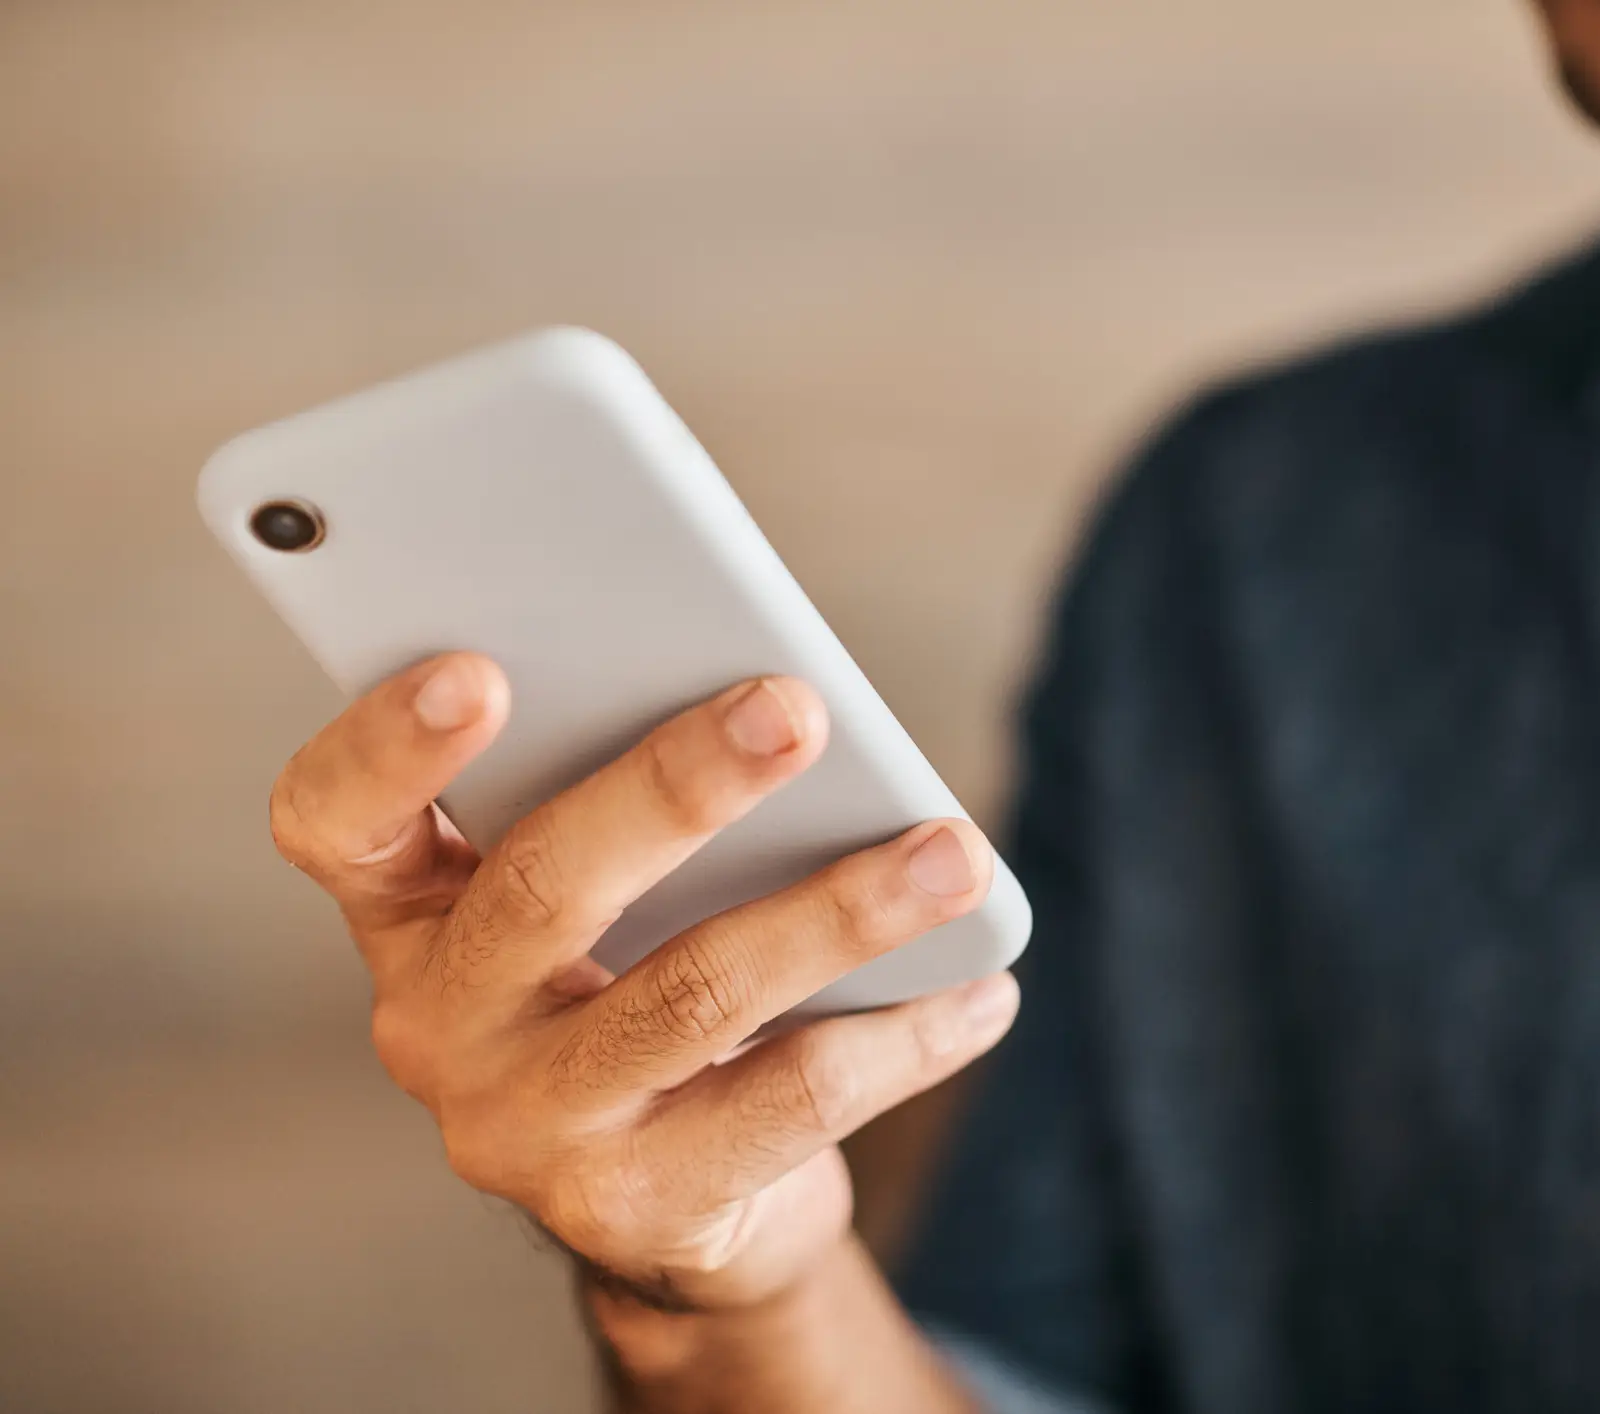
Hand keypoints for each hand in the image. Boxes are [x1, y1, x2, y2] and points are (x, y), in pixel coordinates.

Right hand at [268, 652, 1019, 1313]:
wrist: (678, 1201)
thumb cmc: (642, 979)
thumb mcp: (611, 894)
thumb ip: (636, 802)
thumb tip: (777, 700)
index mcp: (412, 911)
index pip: (333, 822)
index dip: (389, 747)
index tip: (478, 668)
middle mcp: (440, 1024)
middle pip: (542, 889)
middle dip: (677, 789)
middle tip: (794, 710)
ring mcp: (527, 1130)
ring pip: (692, 995)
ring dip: (840, 912)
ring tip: (956, 854)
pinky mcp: (635, 1208)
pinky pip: (790, 1100)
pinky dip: (904, 1034)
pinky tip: (982, 986)